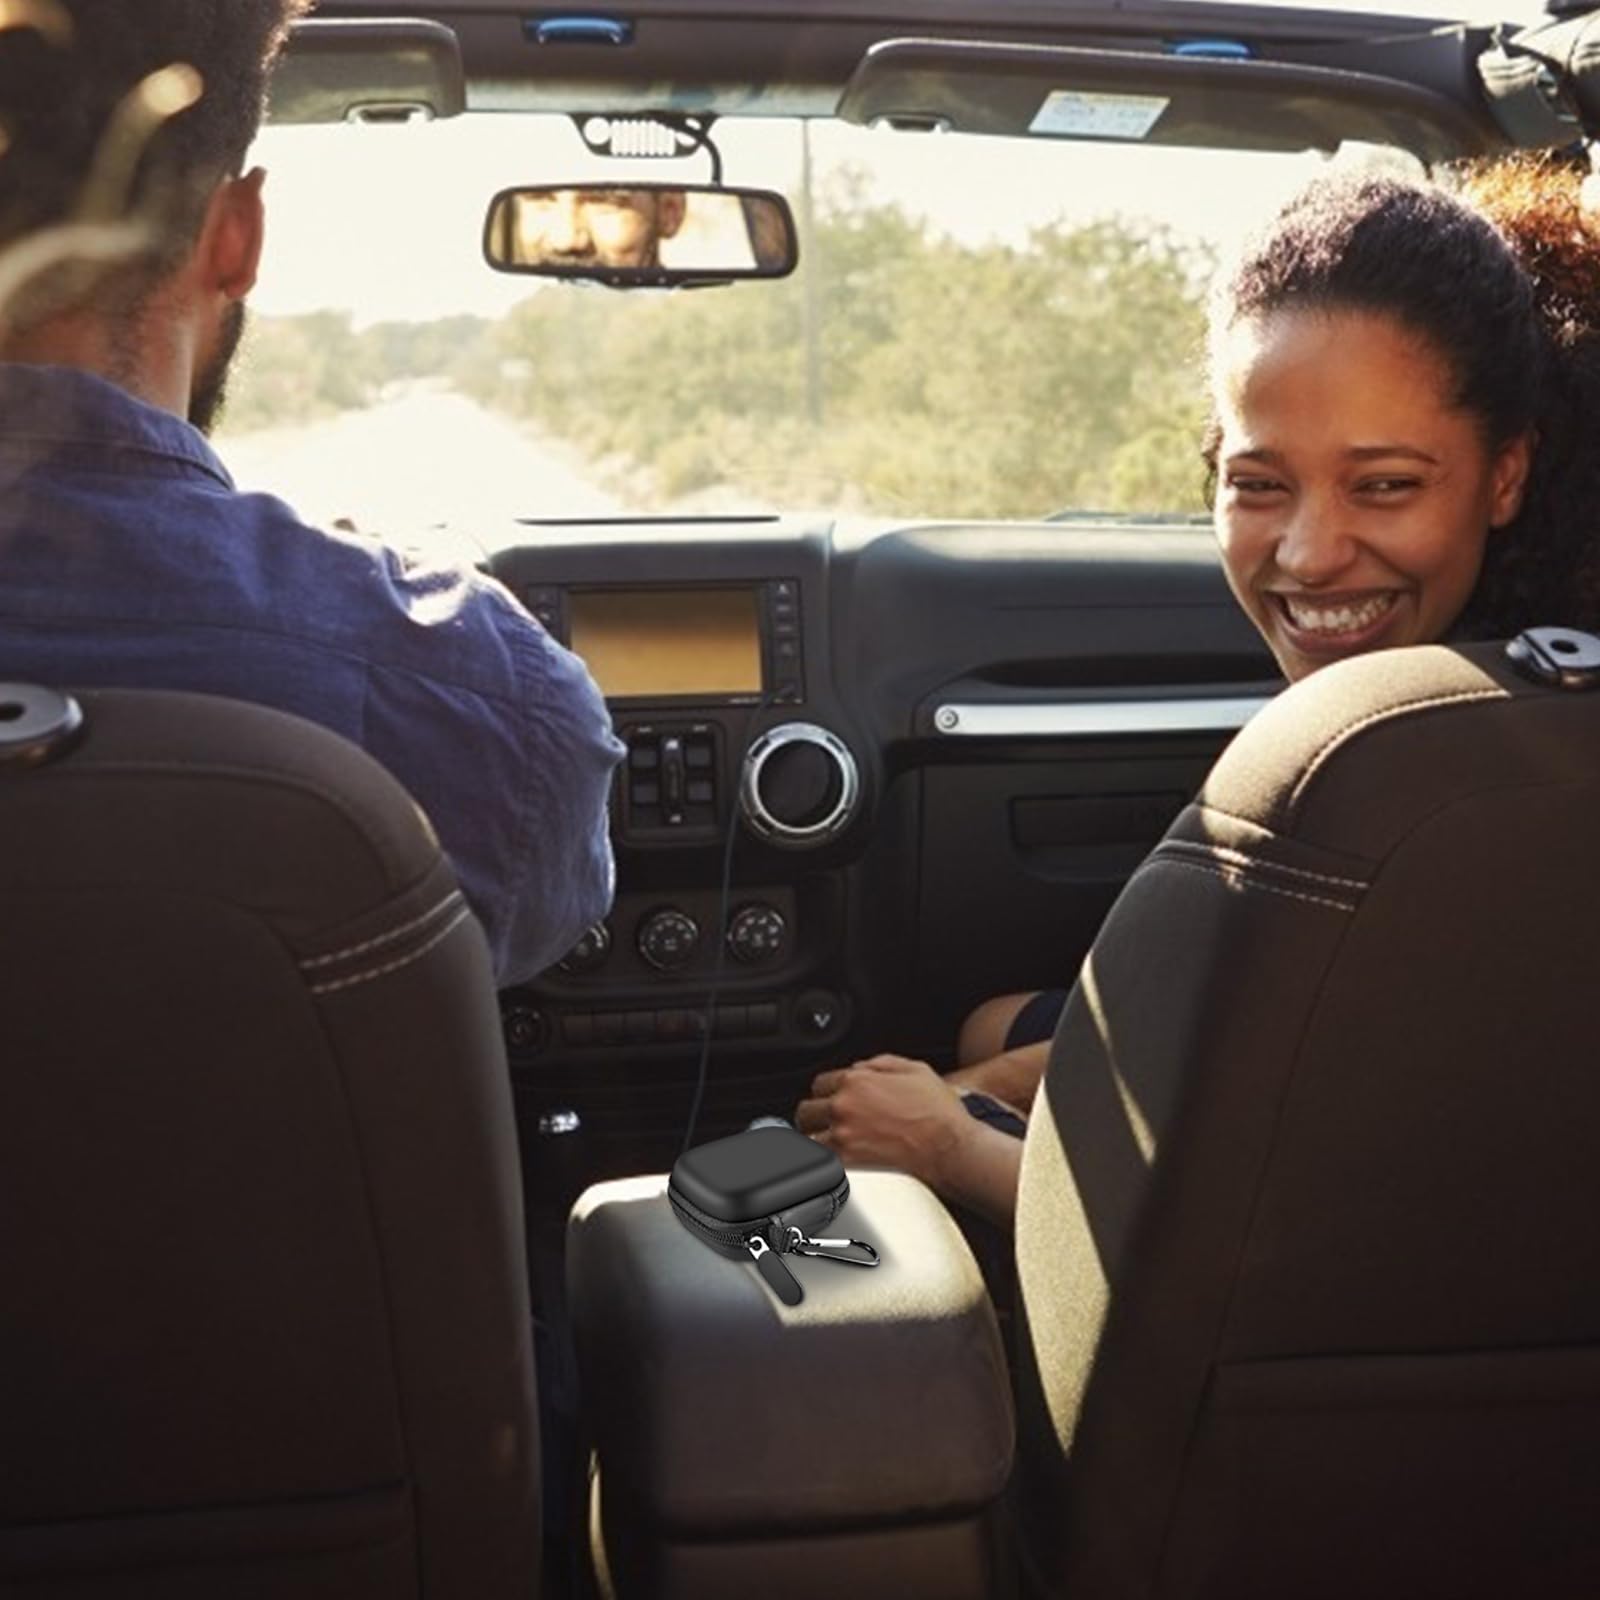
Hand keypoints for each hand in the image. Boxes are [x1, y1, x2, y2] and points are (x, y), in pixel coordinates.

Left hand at [794, 1054, 974, 1189]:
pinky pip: (819, 1159)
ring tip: (828, 1142)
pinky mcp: (848, 1161)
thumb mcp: (914, 1069)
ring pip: (807, 1136)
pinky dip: (822, 1158)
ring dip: (816, 1137)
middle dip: (816, 1114)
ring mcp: (843, 1135)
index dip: (828, 1091)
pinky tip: (832, 1157)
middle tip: (826, 1121)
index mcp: (857, 1080)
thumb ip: (880, 1063)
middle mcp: (844, 1105)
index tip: (833, 1099)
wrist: (950, 1147)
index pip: (820, 1083)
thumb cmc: (938, 1111)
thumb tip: (860, 1067)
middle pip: (806, 1110)